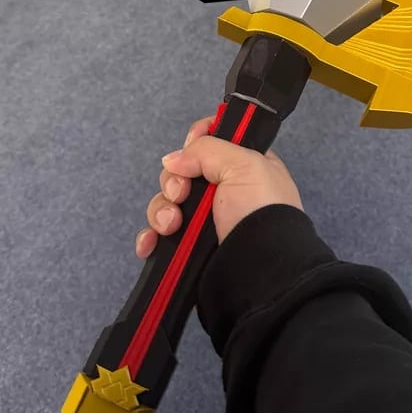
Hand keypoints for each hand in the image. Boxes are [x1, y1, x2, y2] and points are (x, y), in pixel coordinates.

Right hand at [135, 115, 302, 256]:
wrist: (261, 273)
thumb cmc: (261, 211)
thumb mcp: (245, 165)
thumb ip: (208, 150)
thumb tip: (173, 159)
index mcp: (245, 165)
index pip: (213, 139)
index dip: (197, 139)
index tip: (192, 146)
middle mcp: (223, 191)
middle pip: (182, 172)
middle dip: (174, 181)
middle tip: (182, 194)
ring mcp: (205, 222)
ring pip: (167, 203)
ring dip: (162, 211)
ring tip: (172, 226)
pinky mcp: (190, 248)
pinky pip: (159, 236)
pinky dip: (150, 238)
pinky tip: (150, 244)